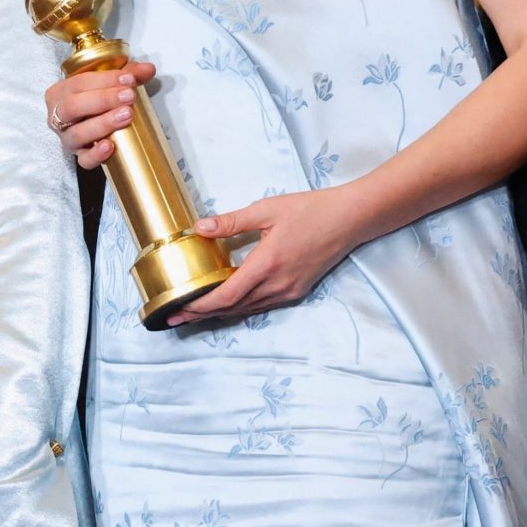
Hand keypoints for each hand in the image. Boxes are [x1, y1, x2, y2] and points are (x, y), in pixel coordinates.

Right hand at [44, 61, 155, 170]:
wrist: (89, 122)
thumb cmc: (95, 99)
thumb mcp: (109, 83)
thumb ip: (128, 74)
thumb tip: (148, 69)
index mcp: (60, 93)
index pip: (78, 83)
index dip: (104, 80)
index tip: (128, 80)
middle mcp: (58, 116)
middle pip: (73, 107)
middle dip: (103, 100)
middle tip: (129, 96)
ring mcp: (67, 138)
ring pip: (77, 133)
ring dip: (103, 123)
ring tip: (126, 115)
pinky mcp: (79, 156)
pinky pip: (84, 160)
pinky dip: (96, 154)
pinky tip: (110, 146)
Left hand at [170, 187, 368, 324]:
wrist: (350, 219)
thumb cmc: (310, 210)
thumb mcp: (267, 209)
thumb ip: (232, 222)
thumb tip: (200, 227)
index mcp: (267, 264)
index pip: (226, 295)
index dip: (200, 306)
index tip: (179, 309)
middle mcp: (277, 284)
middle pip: (233, 308)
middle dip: (202, 314)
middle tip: (176, 317)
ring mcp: (289, 291)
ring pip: (248, 309)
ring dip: (221, 313)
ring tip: (195, 313)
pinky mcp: (297, 291)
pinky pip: (263, 305)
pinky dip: (241, 306)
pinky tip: (228, 303)